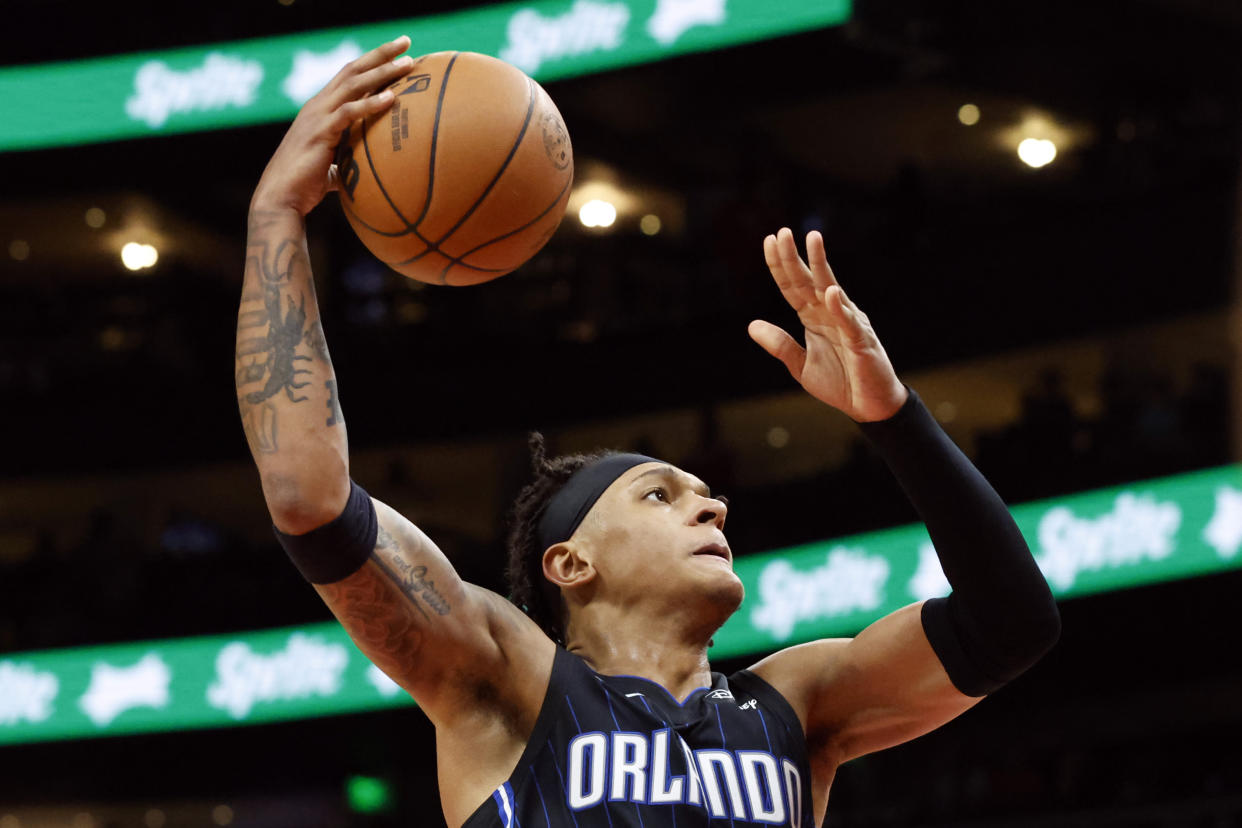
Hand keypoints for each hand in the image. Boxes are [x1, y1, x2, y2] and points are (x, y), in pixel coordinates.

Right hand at [251, 36, 413, 216]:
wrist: (280, 198)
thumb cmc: (305, 185)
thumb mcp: (331, 166)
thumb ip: (345, 160)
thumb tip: (363, 172)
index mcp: (321, 108)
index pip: (349, 76)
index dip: (372, 61)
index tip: (397, 51)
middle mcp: (319, 105)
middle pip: (352, 69)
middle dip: (381, 54)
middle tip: (406, 41)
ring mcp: (318, 116)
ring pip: (353, 84)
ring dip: (382, 72)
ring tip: (408, 63)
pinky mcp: (320, 133)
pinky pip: (348, 113)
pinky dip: (370, 104)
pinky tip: (391, 98)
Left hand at [749, 228, 907, 421]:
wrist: (869, 406)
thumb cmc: (840, 383)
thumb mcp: (800, 365)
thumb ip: (780, 345)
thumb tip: (752, 325)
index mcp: (814, 318)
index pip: (792, 287)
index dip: (780, 265)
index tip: (769, 241)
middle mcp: (830, 313)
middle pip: (808, 280)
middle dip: (795, 257)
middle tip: (782, 232)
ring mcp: (848, 323)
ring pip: (831, 289)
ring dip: (822, 265)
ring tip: (813, 240)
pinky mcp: (861, 341)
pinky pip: (849, 322)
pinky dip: (840, 308)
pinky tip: (831, 293)